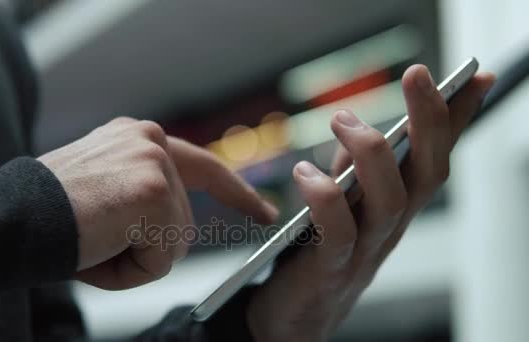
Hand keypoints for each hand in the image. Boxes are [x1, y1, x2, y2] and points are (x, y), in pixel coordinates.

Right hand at [38, 118, 277, 289]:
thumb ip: (144, 196)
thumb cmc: (51, 215)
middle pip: (182, 221)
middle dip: (147, 246)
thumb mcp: (105, 190)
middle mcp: (150, 140)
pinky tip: (99, 248)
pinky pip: (162, 258)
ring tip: (95, 241)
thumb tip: (174, 228)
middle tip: (98, 238)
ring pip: (174, 243)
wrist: (10, 219)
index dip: (236, 193)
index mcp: (139, 138)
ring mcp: (154, 163)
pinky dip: (131, 269)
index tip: (264, 211)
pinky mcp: (151, 191)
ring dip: (136, 258)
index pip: (204, 166)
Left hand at [246, 65, 495, 340]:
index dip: (458, 119)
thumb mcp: (346, 197)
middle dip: (430, 121)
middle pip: (427, 174)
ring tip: (342, 119)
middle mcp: (392, 226)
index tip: (476, 76)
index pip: (436, 158)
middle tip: (417, 75)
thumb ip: (356, 164)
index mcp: (398, 205)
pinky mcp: (330, 268)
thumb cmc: (321, 247)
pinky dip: (324, 198)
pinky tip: (305, 174)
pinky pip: (337, 232)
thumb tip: (362, 123)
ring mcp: (366, 249)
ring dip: (370, 152)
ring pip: (391, 200)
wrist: (298, 313)